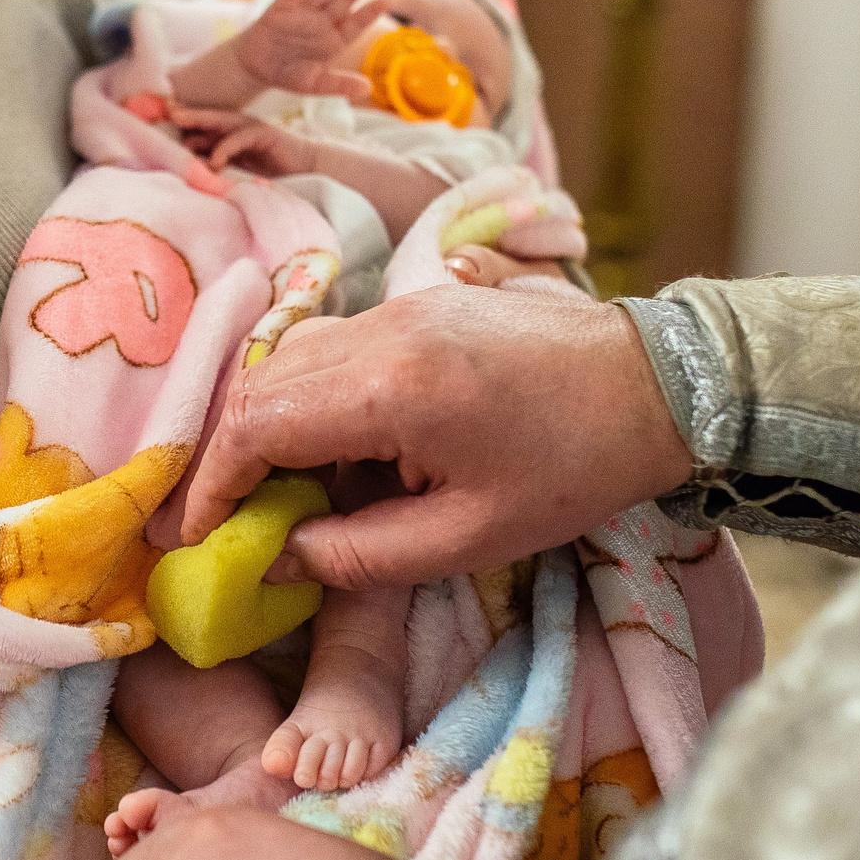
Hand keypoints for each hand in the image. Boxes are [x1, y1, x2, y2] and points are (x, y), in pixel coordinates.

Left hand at [170, 105, 318, 177]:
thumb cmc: (271, 174)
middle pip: (208, 118)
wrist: (307, 171)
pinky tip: (215, 160)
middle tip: (165, 111)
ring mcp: (253, 128)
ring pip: (222, 122)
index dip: (183, 123)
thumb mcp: (238, 170)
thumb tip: (191, 168)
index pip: (203, 127)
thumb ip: (217, 166)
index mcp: (230, 135)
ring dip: (200, 121)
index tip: (159, 121)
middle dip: (187, 114)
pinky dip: (226, 148)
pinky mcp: (266, 135)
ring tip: (180, 121)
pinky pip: (241, 138)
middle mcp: (239, 127)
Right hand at [182, 283, 697, 588]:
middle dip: (232, 454)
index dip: (216, 484)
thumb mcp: (468, 538)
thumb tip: (280, 558)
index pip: (257, 425)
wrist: (658, 384)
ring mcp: (401, 305)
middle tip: (231, 518)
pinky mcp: (422, 301)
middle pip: (261, 384)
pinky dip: (314, 395)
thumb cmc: (574, 469)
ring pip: (292, 357)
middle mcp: (381, 331)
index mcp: (389, 390)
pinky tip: (341, 449)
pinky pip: (336, 344)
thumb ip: (361, 554)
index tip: (200, 535)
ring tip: (283, 490)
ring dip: (271, 422)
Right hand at [231, 0, 384, 101]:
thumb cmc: (289, 75)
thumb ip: (339, 85)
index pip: (357, 23)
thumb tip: (367, 89)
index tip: (388, 0)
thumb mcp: (315, 84)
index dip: (371, 12)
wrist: (256, 67)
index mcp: (335, 39)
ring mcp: (303, 12)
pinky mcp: (281, 8)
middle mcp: (323, 21)